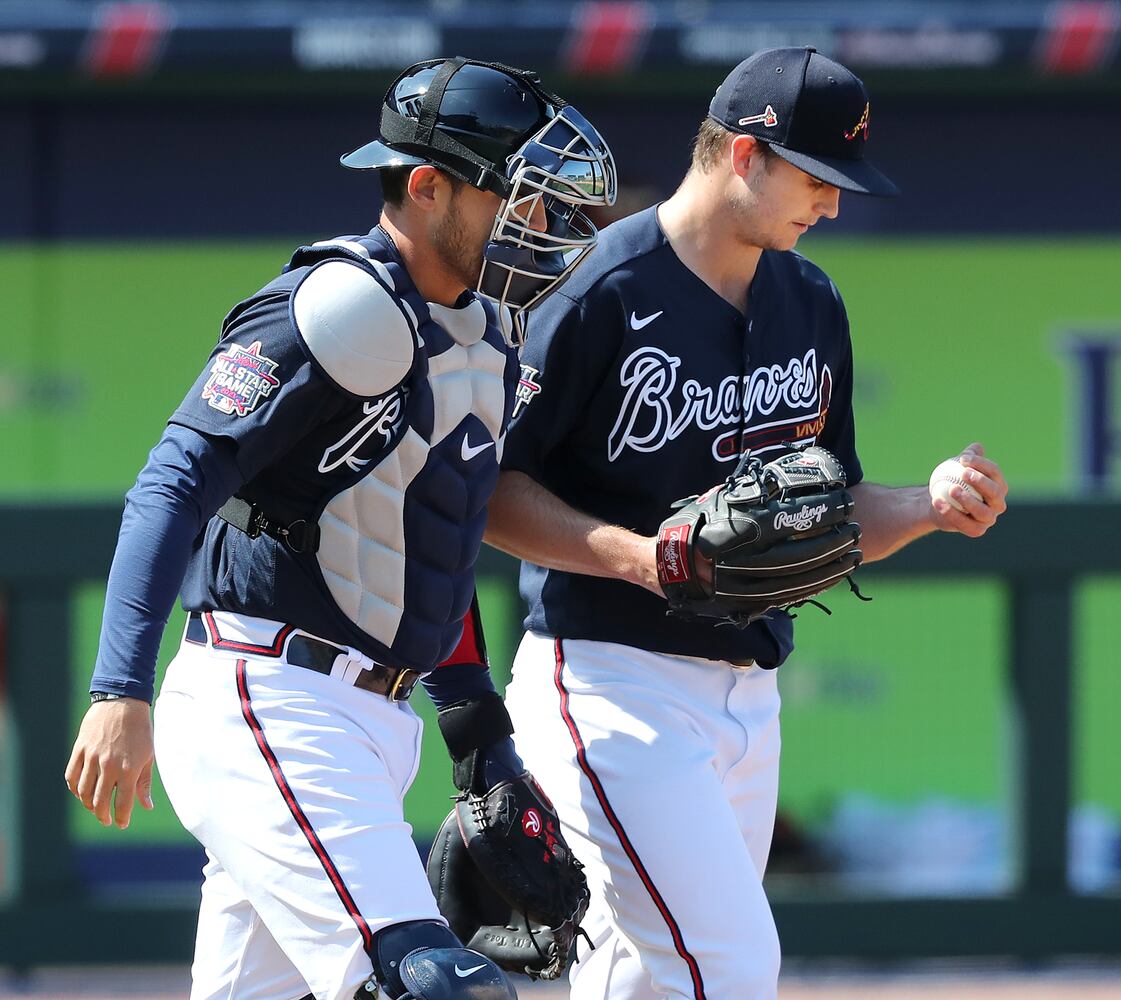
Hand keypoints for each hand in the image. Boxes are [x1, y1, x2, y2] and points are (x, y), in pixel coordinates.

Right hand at [65, 698, 154, 827]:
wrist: (123, 702)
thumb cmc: (140, 730)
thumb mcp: (148, 755)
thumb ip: (144, 782)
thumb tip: (147, 806)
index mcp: (129, 769)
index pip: (123, 803)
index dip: (122, 818)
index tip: (122, 824)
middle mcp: (108, 766)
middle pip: (100, 802)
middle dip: (103, 815)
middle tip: (106, 820)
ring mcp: (92, 758)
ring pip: (83, 792)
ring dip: (88, 804)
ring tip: (95, 807)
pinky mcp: (80, 750)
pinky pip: (71, 776)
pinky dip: (74, 788)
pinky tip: (81, 792)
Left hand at [928, 442, 1007, 537]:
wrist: (941, 502)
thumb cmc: (953, 480)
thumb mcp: (958, 466)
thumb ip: (969, 457)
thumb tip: (976, 447)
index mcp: (999, 485)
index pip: (994, 472)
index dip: (981, 464)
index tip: (962, 459)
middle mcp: (998, 503)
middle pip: (995, 492)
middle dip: (981, 482)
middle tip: (964, 473)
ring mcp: (989, 519)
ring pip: (982, 511)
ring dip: (968, 500)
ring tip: (952, 489)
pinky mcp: (976, 530)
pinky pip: (964, 524)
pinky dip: (950, 513)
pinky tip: (937, 501)